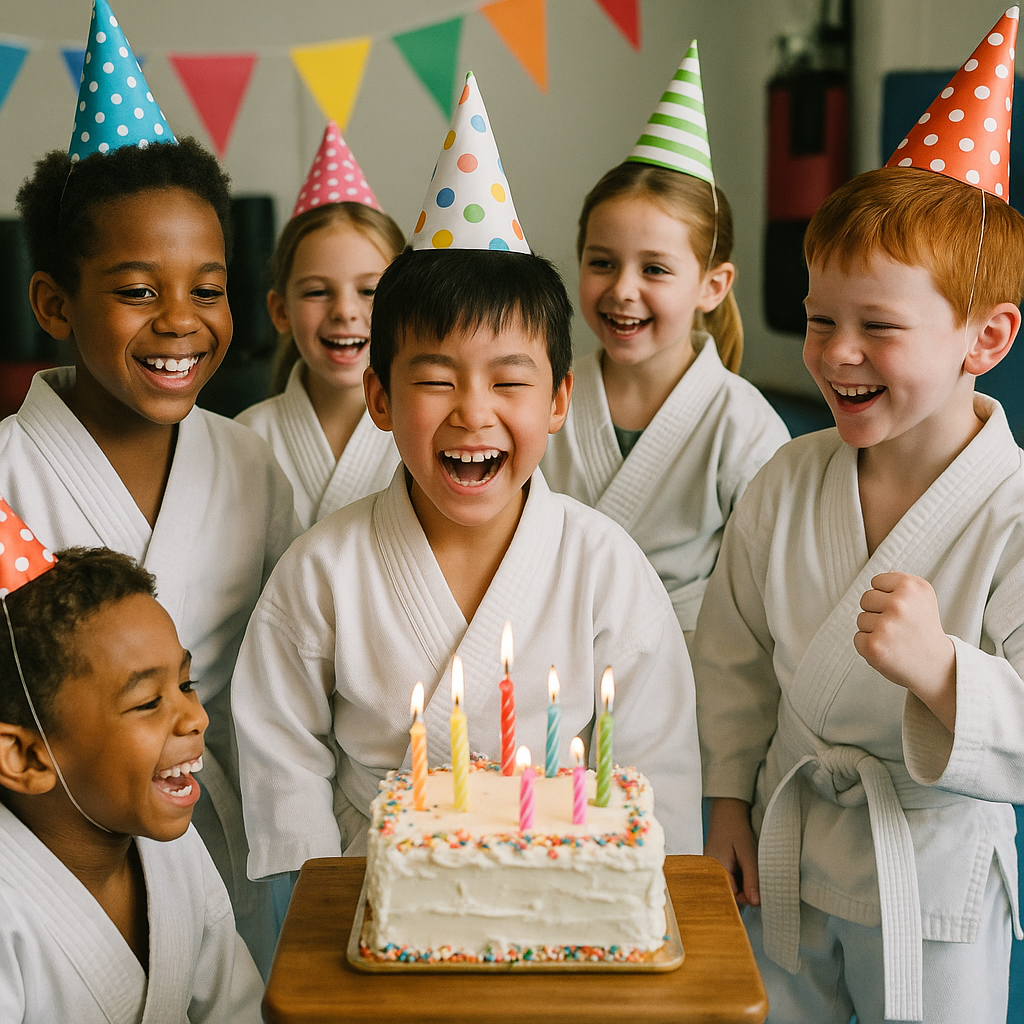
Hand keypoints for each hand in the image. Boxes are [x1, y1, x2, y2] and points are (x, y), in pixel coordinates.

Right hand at [705, 797, 759, 906]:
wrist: (726, 812)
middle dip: (744, 890)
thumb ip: (751, 879)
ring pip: (728, 886)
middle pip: (728, 893)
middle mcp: (709, 872)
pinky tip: (741, 866)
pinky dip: (736, 876)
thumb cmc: (736, 830)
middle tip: (756, 877)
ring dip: (741, 883)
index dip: (746, 897)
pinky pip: (725, 878)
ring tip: (748, 868)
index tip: (758, 893)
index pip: (730, 896)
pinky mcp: (713, 865)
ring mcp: (711, 868)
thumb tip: (755, 903)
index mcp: (716, 870)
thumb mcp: (748, 855)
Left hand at [855, 572, 955, 729]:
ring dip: (874, 629)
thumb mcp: (922, 596)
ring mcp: (886, 625)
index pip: (876, 582)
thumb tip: (883, 573)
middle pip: (866, 598)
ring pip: (861, 619)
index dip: (886, 596)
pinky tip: (889, 649)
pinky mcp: (874, 645)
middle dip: (878, 611)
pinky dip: (869, 645)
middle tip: (899, 625)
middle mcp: (899, 604)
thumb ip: (900, 581)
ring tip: (895, 638)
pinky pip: (858, 638)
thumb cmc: (924, 629)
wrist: (936, 665)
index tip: (903, 609)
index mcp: (912, 587)